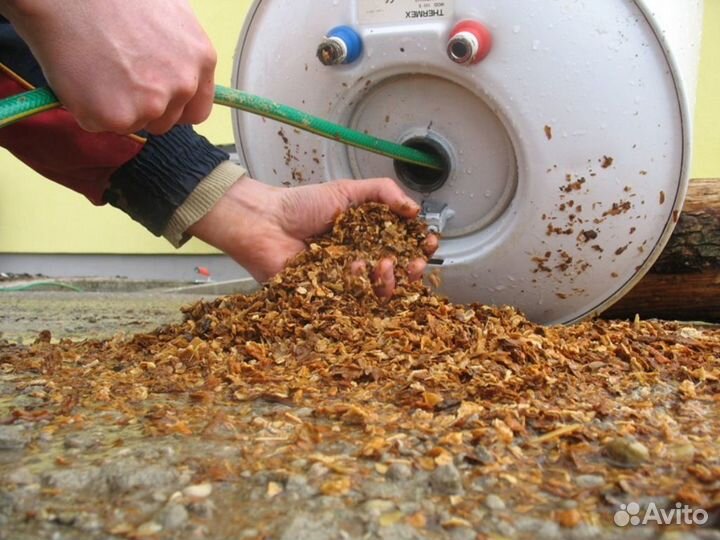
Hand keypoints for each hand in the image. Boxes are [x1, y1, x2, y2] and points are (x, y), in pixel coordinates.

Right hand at [3, 0, 215, 133]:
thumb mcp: (167, 16)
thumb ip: (178, 54)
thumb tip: (174, 76)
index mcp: (201, 59)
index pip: (196, 109)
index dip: (173, 107)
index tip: (154, 99)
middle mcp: (183, 86)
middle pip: (165, 120)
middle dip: (142, 107)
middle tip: (116, 76)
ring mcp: (151, 105)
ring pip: (134, 124)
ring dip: (116, 109)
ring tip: (98, 70)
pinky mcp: (116, 117)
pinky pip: (100, 125)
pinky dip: (86, 108)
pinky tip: (80, 76)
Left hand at [188, 177, 438, 296]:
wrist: (264, 223)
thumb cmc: (301, 205)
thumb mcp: (347, 190)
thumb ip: (383, 192)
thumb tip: (415, 209)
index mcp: (369, 236)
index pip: (403, 246)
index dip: (420, 247)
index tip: (429, 244)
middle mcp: (361, 260)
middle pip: (398, 274)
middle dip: (412, 270)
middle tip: (414, 264)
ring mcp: (346, 282)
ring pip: (380, 292)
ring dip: (390, 280)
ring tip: (382, 265)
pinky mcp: (330, 299)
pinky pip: (355, 301)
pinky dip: (361, 286)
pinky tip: (355, 269)